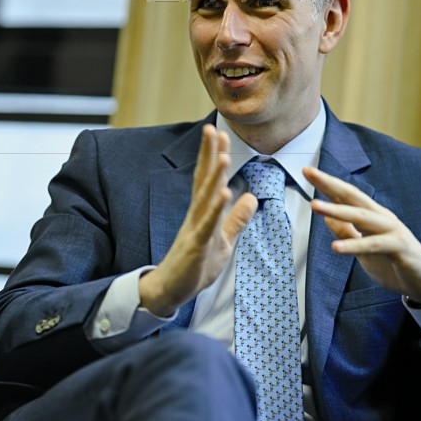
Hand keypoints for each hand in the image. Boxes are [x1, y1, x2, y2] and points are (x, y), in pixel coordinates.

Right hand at [139, 125, 256, 316]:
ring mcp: (194, 230)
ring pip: (205, 199)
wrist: (170, 290)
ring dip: (214, 177)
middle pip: (203, 181)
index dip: (213, 156)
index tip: (218, 133)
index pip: (208, 179)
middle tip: (213, 129)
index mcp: (202, 213)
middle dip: (209, 156)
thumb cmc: (195, 266)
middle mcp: (196, 216)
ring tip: (224, 156)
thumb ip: (236, 219)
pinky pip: (207, 225)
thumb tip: (249, 196)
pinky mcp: (196, 246)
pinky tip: (225, 194)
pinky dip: (216, 209)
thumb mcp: (222, 240)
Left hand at [303, 167, 420, 304]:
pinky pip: (374, 245)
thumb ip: (347, 232)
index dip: (328, 184)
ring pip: (362, 216)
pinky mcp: (400, 247)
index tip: (307, 171)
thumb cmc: (396, 264)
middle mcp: (382, 218)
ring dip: (337, 210)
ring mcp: (392, 230)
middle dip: (330, 184)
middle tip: (309, 172)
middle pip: (353, 197)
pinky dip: (354, 245)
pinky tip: (336, 247)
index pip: (347, 196)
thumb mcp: (364, 250)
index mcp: (373, 216)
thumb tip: (326, 216)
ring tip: (315, 206)